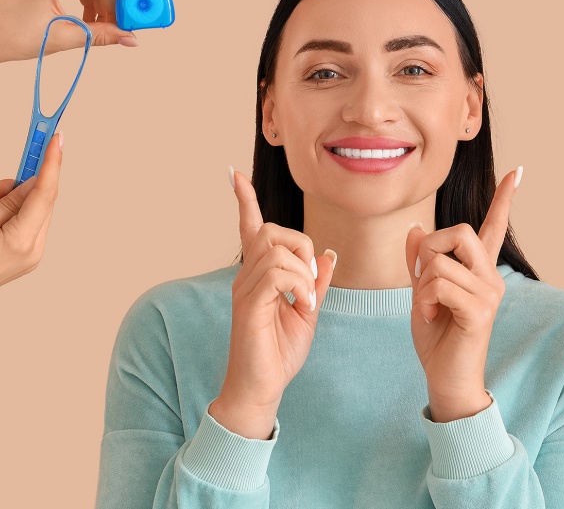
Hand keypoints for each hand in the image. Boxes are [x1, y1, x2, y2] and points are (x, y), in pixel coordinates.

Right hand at [0, 133, 62, 344]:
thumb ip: (7, 202)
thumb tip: (30, 184)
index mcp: (23, 243)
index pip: (45, 194)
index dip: (52, 164)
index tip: (57, 139)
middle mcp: (35, 251)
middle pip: (42, 201)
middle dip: (21, 181)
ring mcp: (32, 255)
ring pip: (35, 210)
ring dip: (14, 195)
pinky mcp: (25, 255)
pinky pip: (29, 221)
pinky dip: (15, 207)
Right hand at [208, 169, 335, 438]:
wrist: (262, 388)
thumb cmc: (279, 353)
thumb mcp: (306, 312)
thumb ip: (315, 283)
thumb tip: (328, 255)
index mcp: (259, 276)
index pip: (250, 229)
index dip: (244, 201)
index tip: (235, 175)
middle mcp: (246, 277)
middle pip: (272, 231)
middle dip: (301, 245)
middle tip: (311, 280)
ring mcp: (245, 290)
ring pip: (276, 252)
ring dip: (303, 273)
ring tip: (306, 302)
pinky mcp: (249, 305)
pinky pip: (276, 274)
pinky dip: (299, 286)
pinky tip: (302, 307)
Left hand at [406, 168, 520, 421]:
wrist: (446, 378)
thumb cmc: (437, 339)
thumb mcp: (422, 293)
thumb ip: (420, 262)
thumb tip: (416, 228)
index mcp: (480, 271)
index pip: (494, 227)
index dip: (504, 198)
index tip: (518, 171)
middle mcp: (492, 277)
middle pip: (459, 231)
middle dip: (429, 250)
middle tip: (422, 280)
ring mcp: (490, 293)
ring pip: (441, 261)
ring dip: (422, 284)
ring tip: (429, 308)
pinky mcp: (481, 310)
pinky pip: (439, 284)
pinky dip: (425, 300)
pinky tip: (432, 317)